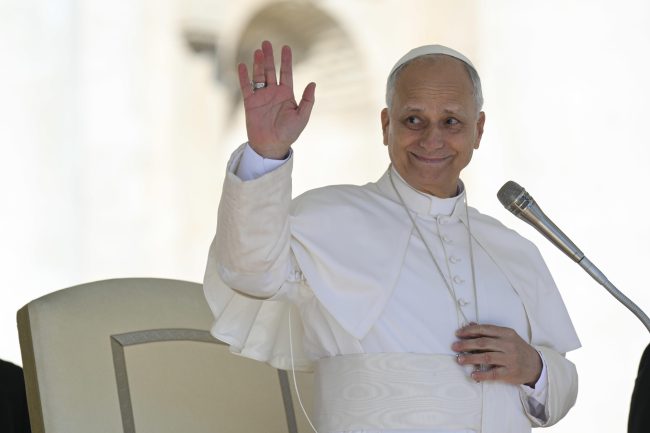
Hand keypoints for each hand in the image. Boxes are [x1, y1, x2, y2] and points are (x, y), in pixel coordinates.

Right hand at [237, 40, 315, 158]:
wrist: (272, 146)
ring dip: (258, 63)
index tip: (286, 47)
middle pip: (270, 70)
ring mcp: (261, 97)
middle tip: (266, 43)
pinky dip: (243, 76)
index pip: (286, 73)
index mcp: (286, 94)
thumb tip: (313, 83)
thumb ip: (308, 100)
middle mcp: (273, 93)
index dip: (286, 60)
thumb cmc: (289, 133)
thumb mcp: (302, 117)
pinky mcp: (250, 103)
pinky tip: (242, 65)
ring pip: (258, 76)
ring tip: (257, 51)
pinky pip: (246, 87)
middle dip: (269, 57)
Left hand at [452, 323, 541, 386]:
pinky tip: (472, 374)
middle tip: (454, 346)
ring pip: (486, 357)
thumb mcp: (506, 337)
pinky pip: (493, 374)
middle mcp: (508, 345)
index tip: (458, 334)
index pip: (485, 330)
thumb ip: (489, 331)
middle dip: (466, 344)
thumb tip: (470, 324)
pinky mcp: (510, 373)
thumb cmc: (517, 348)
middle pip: (483, 343)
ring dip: (470, 358)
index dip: (469, 331)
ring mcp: (510, 359)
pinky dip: (482, 374)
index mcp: (507, 333)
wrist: (536, 365)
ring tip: (459, 359)